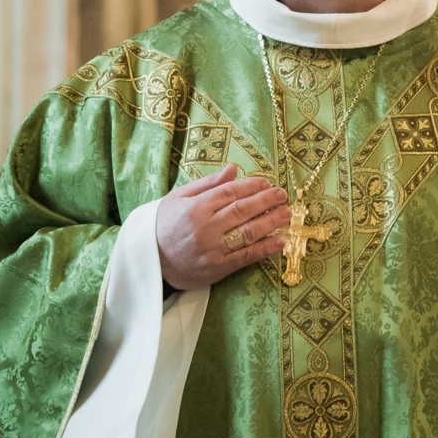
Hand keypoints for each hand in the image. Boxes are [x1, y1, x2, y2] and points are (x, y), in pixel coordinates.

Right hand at [156, 164, 289, 291]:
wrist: (151, 261)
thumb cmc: (165, 224)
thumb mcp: (179, 197)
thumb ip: (208, 183)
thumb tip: (233, 168)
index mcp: (195, 207)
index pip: (230, 193)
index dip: (251, 186)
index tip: (267, 182)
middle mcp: (205, 228)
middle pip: (242, 211)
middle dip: (266, 201)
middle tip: (282, 195)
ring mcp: (212, 249)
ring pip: (248, 233)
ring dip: (271, 222)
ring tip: (286, 214)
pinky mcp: (218, 268)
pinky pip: (246, 257)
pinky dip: (265, 249)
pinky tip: (280, 241)